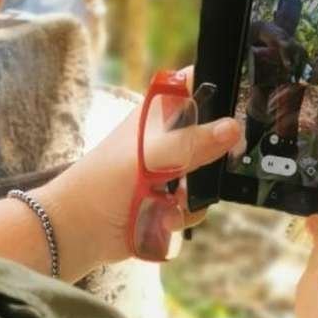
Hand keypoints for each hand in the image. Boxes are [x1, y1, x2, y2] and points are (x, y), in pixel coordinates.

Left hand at [35, 71, 241, 271]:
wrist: (78, 232)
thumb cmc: (102, 182)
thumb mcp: (151, 156)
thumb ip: (193, 142)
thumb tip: (233, 130)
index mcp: (160, 114)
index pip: (197, 85)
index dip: (220, 89)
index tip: (240, 108)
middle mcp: (170, 139)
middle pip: (215, 134)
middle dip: (216, 156)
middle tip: (205, 167)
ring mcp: (172, 171)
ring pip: (210, 175)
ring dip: (197, 192)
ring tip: (173, 199)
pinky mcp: (171, 200)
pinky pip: (198, 204)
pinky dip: (184, 213)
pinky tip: (162, 218)